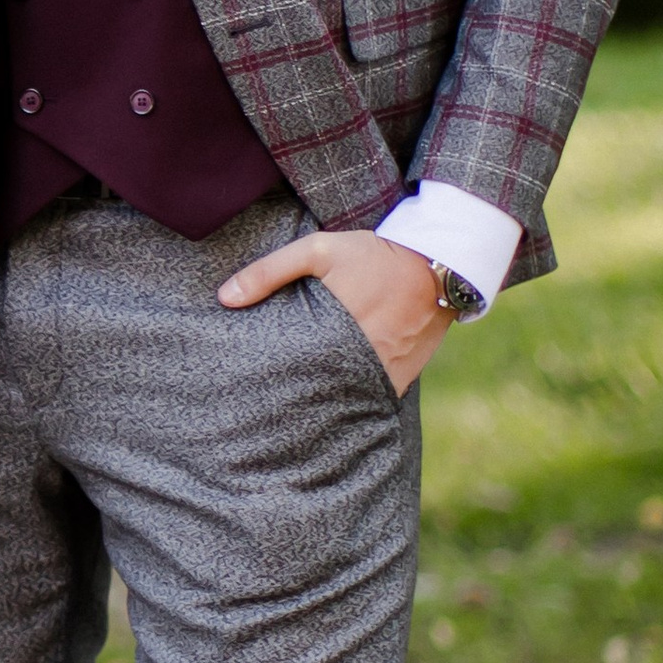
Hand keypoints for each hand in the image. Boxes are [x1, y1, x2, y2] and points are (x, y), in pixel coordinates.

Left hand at [217, 226, 450, 396]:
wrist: (438, 262)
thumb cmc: (374, 254)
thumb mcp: (318, 250)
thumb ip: (269, 272)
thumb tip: (224, 298)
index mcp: (333, 330)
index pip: (292, 373)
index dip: (270, 387)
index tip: (250, 395)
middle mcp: (360, 359)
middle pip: (316, 395)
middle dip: (292, 403)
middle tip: (266, 411)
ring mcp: (384, 373)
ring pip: (343, 402)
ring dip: (323, 405)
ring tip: (295, 412)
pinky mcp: (402, 379)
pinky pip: (371, 400)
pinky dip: (353, 402)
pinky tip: (333, 404)